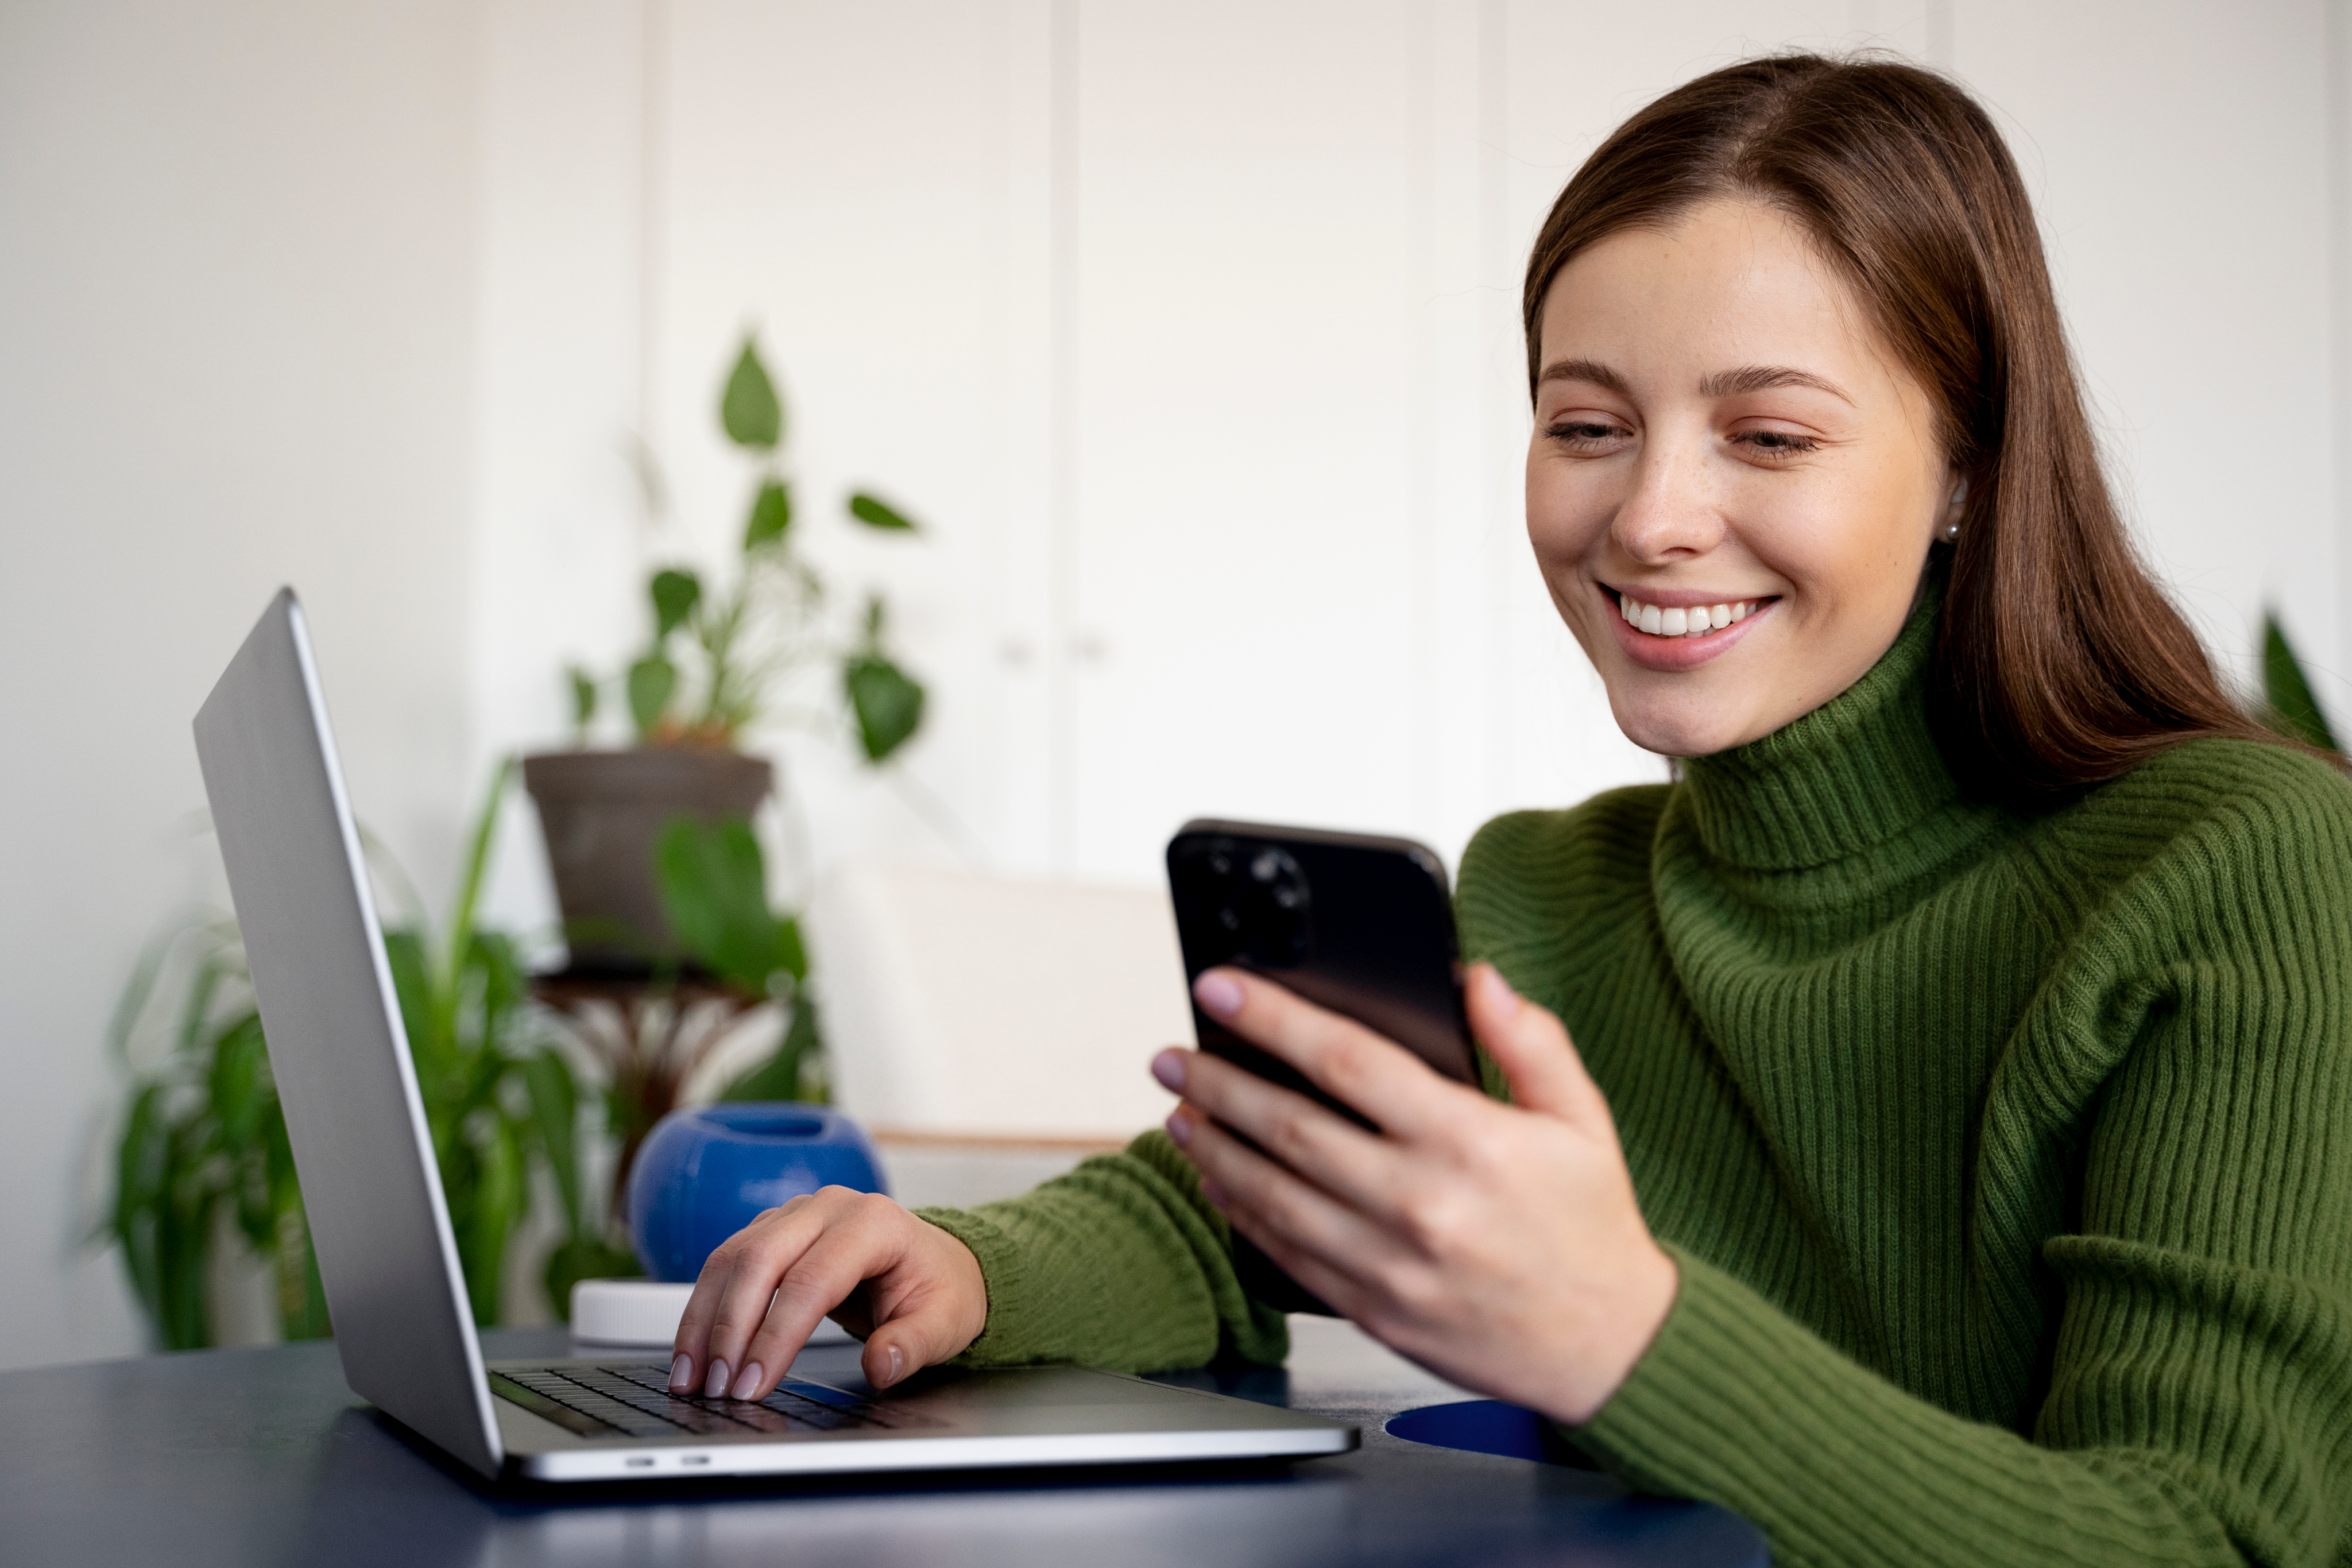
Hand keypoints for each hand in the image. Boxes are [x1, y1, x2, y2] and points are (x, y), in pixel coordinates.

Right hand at [667, 1186, 987, 1400]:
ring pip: (732, 1258)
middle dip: (729, 1329)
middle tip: (716, 1388)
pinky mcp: (772, 1231)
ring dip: (703, 1320)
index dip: (775, 1336)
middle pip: (760, 1260)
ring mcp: (795, 1215)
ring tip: (689, 1378)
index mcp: (873, 1224)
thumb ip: (913, 1345)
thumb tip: (881, 1364)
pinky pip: (726, 1264)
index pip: (811, 1281)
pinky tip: (693, 1352)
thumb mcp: (945, 1322)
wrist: (938, 1262)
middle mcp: (828, 1208)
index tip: (752, 1385)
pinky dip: (704, 1308)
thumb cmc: (940, 1289)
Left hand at [1155, 963, 1675, 1424]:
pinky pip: (1285, 1253)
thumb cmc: (1589, 1226)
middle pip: (1290, 1126)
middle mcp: (1419, 1202)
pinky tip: (1218, 1180)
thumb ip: (1529, 1040)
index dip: (1274, 1018)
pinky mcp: (1372, 1310)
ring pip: (1272, 1194)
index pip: (1347, 1060)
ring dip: (1214, 1147)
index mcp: (1468, 1142)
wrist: (1608, 1347)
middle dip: (1217, 1082)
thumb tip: (1477, 977)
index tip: (1222, 988)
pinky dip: (1241, 1213)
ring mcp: (1389, 1263)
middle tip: (1173, 1053)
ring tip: (1180, 1110)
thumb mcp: (1580, 1118)